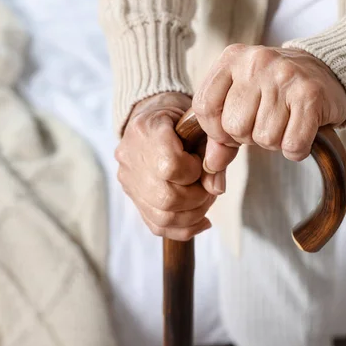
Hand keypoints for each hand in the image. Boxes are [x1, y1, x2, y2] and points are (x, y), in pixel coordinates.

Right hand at [115, 92, 224, 240]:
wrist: (156, 118)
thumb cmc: (184, 118)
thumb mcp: (202, 123)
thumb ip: (214, 151)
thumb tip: (216, 189)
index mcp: (145, 129)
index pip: (169, 166)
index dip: (193, 171)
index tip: (200, 162)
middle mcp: (130, 156)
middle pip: (166, 198)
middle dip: (197, 199)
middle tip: (209, 187)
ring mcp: (128, 179)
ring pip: (162, 217)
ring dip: (193, 215)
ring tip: (206, 200)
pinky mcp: (133, 196)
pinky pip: (157, 225)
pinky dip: (184, 227)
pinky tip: (202, 219)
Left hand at [193, 45, 345, 174]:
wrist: (327, 71)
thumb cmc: (276, 90)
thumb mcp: (241, 99)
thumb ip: (220, 132)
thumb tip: (211, 165)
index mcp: (232, 58)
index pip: (205, 107)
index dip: (215, 130)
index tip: (232, 132)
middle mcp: (256, 62)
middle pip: (234, 126)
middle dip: (248, 136)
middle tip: (266, 122)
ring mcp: (284, 76)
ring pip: (264, 137)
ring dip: (274, 142)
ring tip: (285, 122)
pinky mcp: (310, 94)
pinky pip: (292, 144)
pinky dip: (296, 149)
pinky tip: (301, 132)